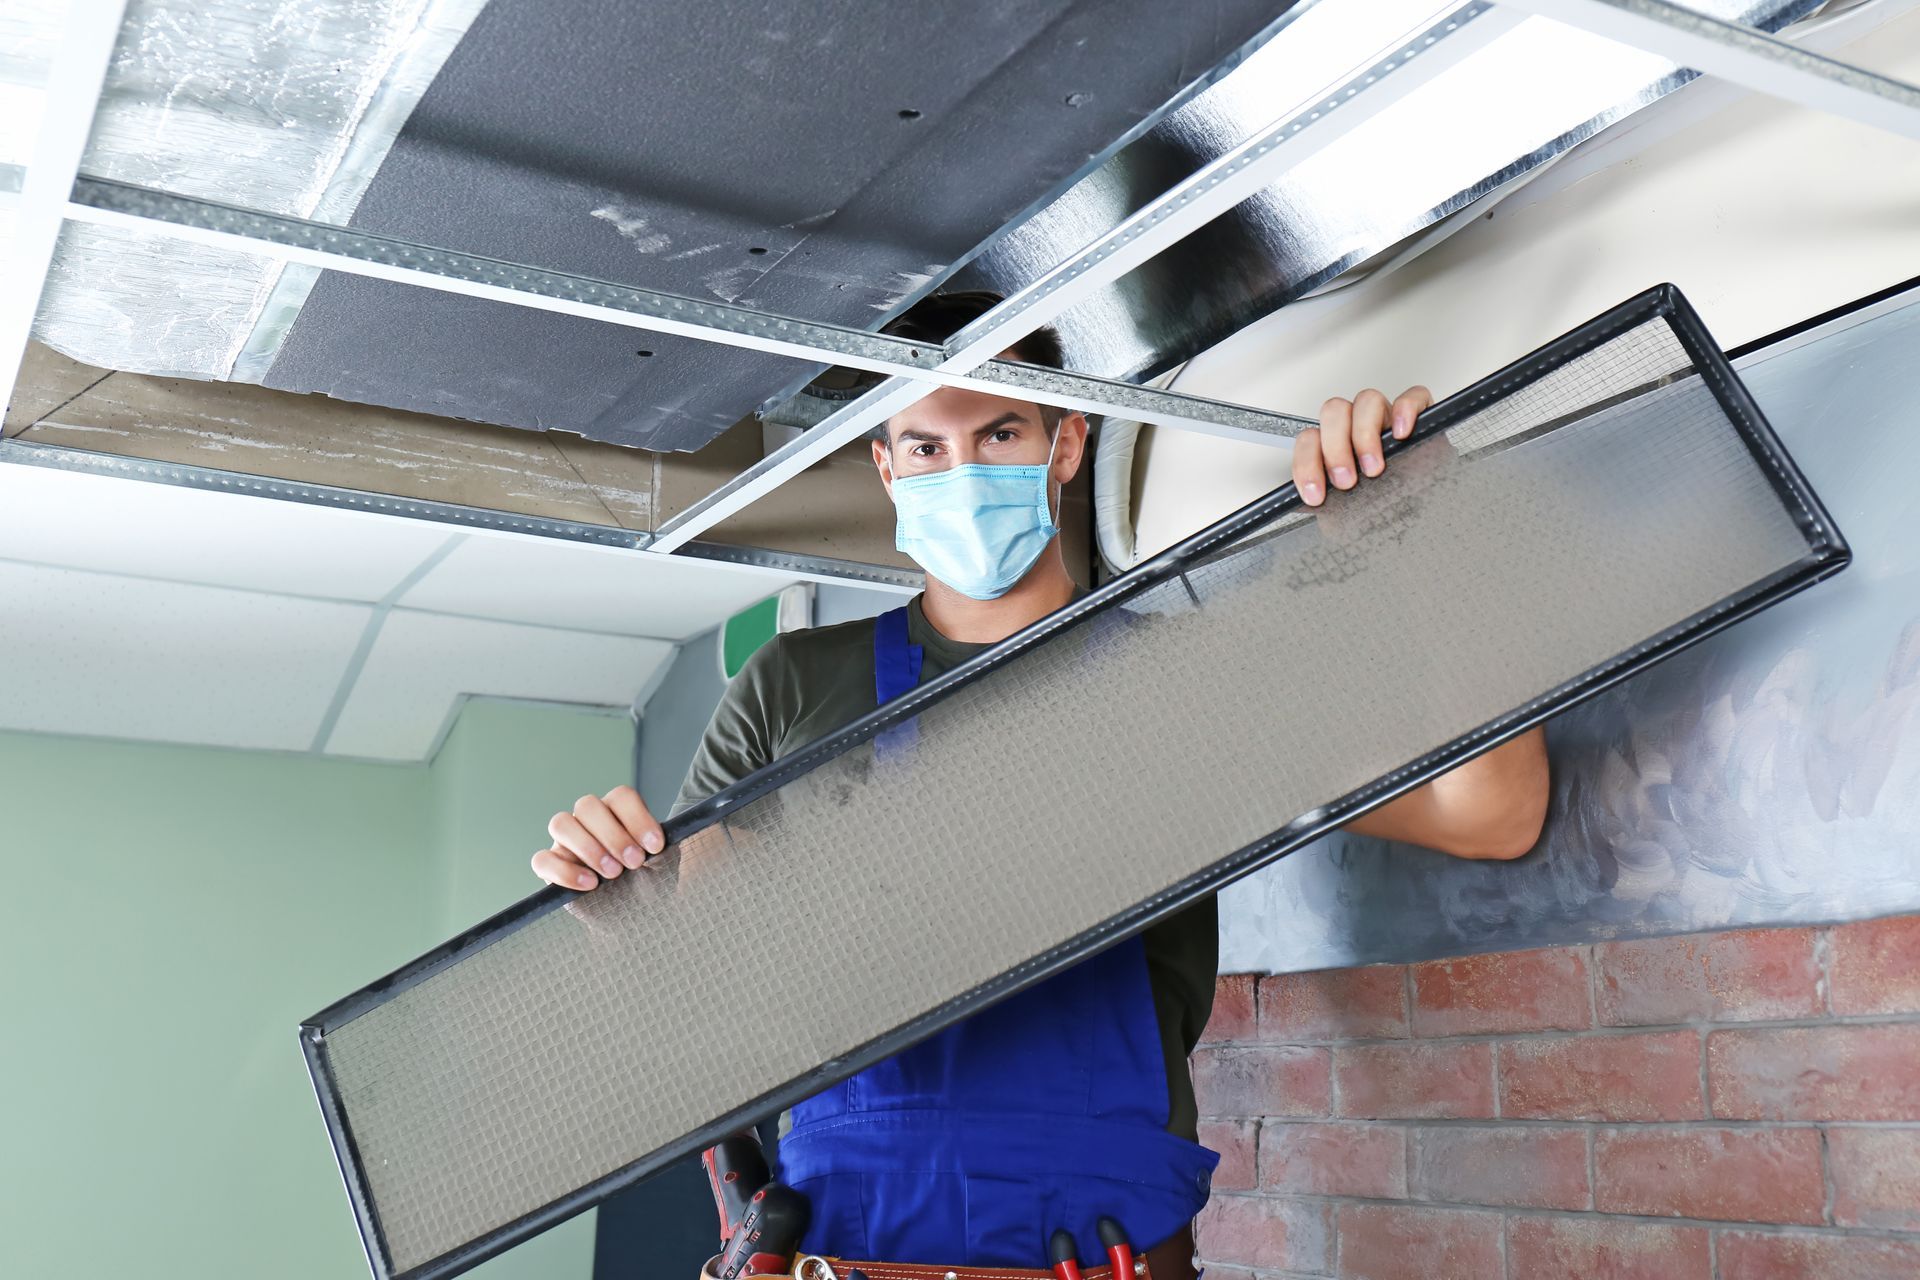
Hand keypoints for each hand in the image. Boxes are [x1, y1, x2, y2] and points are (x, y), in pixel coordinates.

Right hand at [531, 784, 666, 890]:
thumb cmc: (651, 883)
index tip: (656, 846)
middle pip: (587, 805)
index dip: (638, 818)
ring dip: (588, 847)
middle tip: (634, 862)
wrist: (638, 916)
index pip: (620, 796)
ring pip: (561, 824)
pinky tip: (590, 884)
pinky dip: (565, 871)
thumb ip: (660, 846)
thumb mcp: (664, 862)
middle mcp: (588, 821)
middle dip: (613, 835)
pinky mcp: (550, 867)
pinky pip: (543, 860)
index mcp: (617, 812)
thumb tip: (659, 836)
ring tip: (613, 874)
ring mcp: (566, 842)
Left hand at [1295, 385, 1431, 506]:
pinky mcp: (1422, 416)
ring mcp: (1389, 419)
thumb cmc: (1387, 513)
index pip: (1310, 439)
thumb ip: (1327, 505)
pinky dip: (1406, 411)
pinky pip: (1414, 397)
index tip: (1316, 494)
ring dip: (1365, 434)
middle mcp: (1360, 428)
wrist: (1425, 519)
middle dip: (1335, 447)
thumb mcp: (1350, 515)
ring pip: (1368, 400)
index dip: (1307, 464)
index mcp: (1337, 447)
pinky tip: (1401, 434)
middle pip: (1335, 411)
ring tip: (1374, 467)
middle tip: (1346, 480)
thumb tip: (1306, 505)